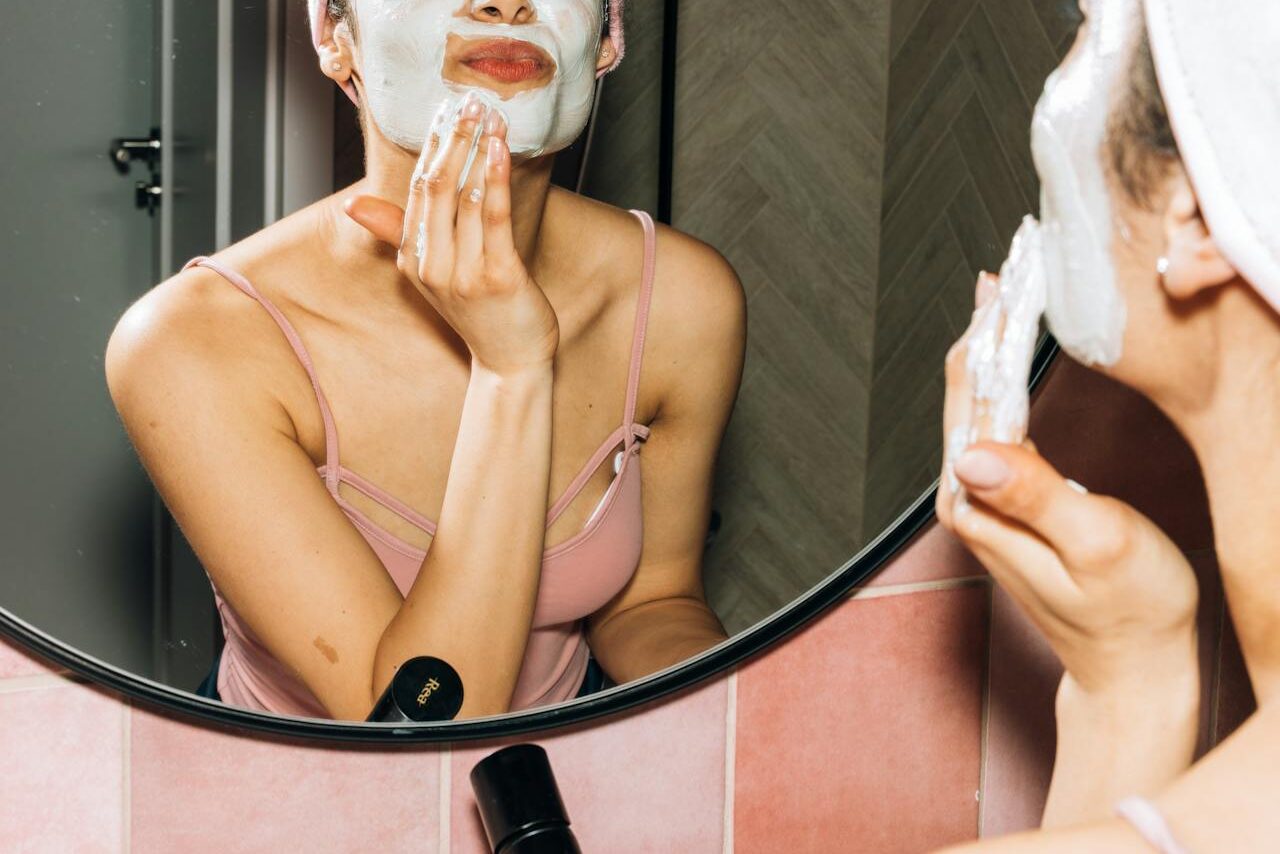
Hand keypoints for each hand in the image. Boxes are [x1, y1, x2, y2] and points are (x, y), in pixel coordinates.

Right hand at [345, 92, 559, 376]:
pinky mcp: (498, 277)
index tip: (442, 111)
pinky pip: (493, 218)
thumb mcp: (432, 274)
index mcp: (413, 260)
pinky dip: (495, 180)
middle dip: (451, 141)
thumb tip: (353, 206)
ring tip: (487, 116)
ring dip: (477, 151)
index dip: (430, 149)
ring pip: (464, 198)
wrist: (511, 361)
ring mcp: (464, 273)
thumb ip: (398, 234)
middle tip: (466, 102)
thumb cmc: (480, 314)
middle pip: (436, 189)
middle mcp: (432, 266)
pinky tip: (500, 150)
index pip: (416, 192)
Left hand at [937, 274, 1199, 697]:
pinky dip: (1002, 377)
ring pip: (976, 401)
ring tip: (1009, 289)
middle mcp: (966, 495)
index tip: (1010, 277)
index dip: (991, 331)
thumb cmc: (1128, 610)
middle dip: (985, 324)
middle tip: (1011, 262)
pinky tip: (1011, 352)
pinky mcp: (1004, 499)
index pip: (974, 393)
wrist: (1132, 666)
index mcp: (979, 498)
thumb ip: (1037, 494)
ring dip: (990, 344)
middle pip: (966, 390)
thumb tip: (975, 449)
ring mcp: (982, 497)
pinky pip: (995, 422)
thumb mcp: (1095, 546)